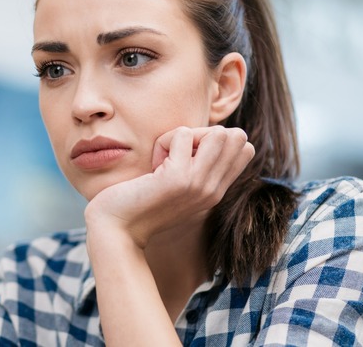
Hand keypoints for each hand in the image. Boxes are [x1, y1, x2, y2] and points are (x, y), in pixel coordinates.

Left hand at [84, 126, 254, 247]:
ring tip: (167, 157)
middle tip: (177, 153)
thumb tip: (208, 135)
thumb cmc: (140, 202)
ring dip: (186, 135)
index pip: (245, 149)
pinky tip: (152, 166)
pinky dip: (163, 140)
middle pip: (237, 137)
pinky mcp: (179, 178)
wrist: (117, 229)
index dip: (217, 140)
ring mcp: (199, 184)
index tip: (188, 156)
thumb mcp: (178, 186)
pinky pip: (182, 133)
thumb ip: (196, 168)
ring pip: (219, 133)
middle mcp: (213, 190)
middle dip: (204, 133)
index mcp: (216, 192)